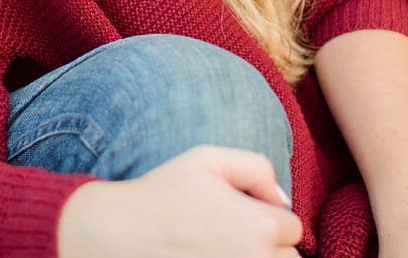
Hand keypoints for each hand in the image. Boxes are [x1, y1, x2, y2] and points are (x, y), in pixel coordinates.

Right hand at [57, 145, 301, 257]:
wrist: (116, 236)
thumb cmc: (161, 195)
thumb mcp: (207, 159)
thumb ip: (257, 167)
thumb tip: (281, 199)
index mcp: (260, 227)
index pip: (292, 228)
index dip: (267, 217)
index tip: (238, 214)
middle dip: (269, 247)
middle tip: (230, 237)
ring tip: (223, 250)